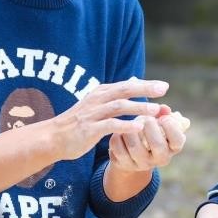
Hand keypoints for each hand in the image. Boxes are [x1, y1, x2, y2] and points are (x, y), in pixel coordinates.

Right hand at [51, 77, 168, 160]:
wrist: (54, 137)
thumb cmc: (79, 122)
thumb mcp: (97, 103)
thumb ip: (116, 93)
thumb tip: (135, 80)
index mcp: (101, 92)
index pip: (127, 85)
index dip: (146, 85)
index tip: (164, 86)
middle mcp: (98, 99)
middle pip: (124, 90)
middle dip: (145, 89)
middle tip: (163, 90)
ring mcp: (93, 114)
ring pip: (119, 106)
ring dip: (138, 107)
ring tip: (155, 110)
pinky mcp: (89, 129)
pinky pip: (109, 125)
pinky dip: (125, 125)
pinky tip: (138, 127)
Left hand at [108, 104, 188, 171]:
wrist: (134, 150)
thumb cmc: (150, 130)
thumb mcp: (159, 121)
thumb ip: (163, 113)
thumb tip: (164, 109)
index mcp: (173, 147)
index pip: (177, 140)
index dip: (170, 126)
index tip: (162, 117)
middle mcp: (160, 159)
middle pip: (157, 143)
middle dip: (149, 125)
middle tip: (145, 118)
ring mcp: (142, 164)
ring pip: (134, 145)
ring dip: (130, 129)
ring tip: (130, 125)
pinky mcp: (125, 164)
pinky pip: (118, 148)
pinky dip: (117, 136)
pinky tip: (120, 132)